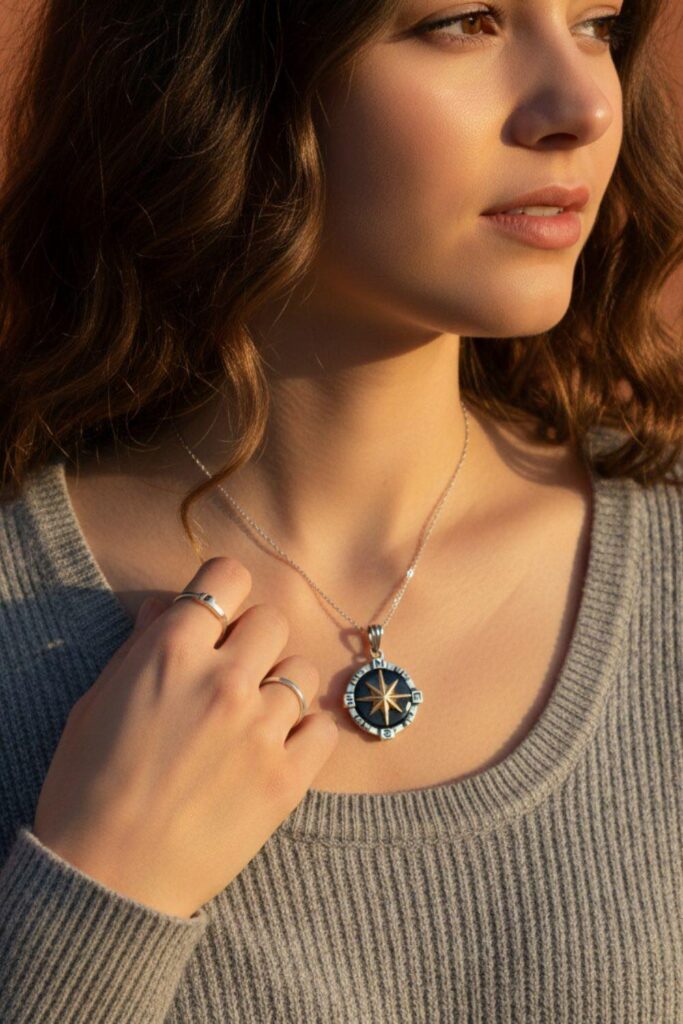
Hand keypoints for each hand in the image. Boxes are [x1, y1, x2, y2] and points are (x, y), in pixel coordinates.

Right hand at [33, 557, 338, 917]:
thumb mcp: (97, 703)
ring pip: (302, 671)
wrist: (106, 880)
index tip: (220, 613)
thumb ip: (139, 647)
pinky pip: (324, 728)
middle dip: (253, 640)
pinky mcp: (288, 778)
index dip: (225, 591)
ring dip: (279, 688)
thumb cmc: (87, 788)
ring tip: (252, 720)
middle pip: (272, 621)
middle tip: (232, 673)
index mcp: (171, 653)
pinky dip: (305, 734)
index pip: (227, 577)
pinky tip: (276, 750)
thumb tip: (167, 606)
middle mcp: (223, 680)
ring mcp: (261, 729)